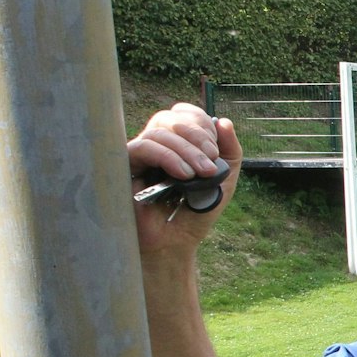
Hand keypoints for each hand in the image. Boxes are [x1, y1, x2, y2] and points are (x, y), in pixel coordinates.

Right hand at [127, 103, 239, 255]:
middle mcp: (156, 144)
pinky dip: (167, 157)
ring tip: (202, 174)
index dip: (200, 122)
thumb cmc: (195, 211)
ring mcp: (140, 155)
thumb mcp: (224, 181)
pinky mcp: (125, 167)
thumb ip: (231, 152)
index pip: (183, 113)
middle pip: (169, 118)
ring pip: (158, 132)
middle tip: (211, 163)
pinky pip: (143, 148)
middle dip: (196, 136)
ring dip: (186, 150)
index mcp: (178, 142)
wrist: (175, 242)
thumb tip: (224, 121)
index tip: (215, 149)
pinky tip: (183, 174)